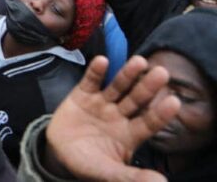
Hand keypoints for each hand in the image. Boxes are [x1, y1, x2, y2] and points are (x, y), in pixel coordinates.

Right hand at [43, 56, 177, 181]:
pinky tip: (103, 61)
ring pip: (117, 87)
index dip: (161, 113)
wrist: (57, 153)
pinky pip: (90, 81)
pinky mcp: (82, 95)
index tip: (174, 101)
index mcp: (129, 135)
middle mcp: (119, 116)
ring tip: (139, 62)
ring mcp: (101, 103)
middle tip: (162, 72)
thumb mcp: (108, 173)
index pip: (149, 122)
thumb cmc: (87, 164)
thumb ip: (130, 177)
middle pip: (136, 100)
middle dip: (148, 87)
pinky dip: (95, 71)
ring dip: (127, 74)